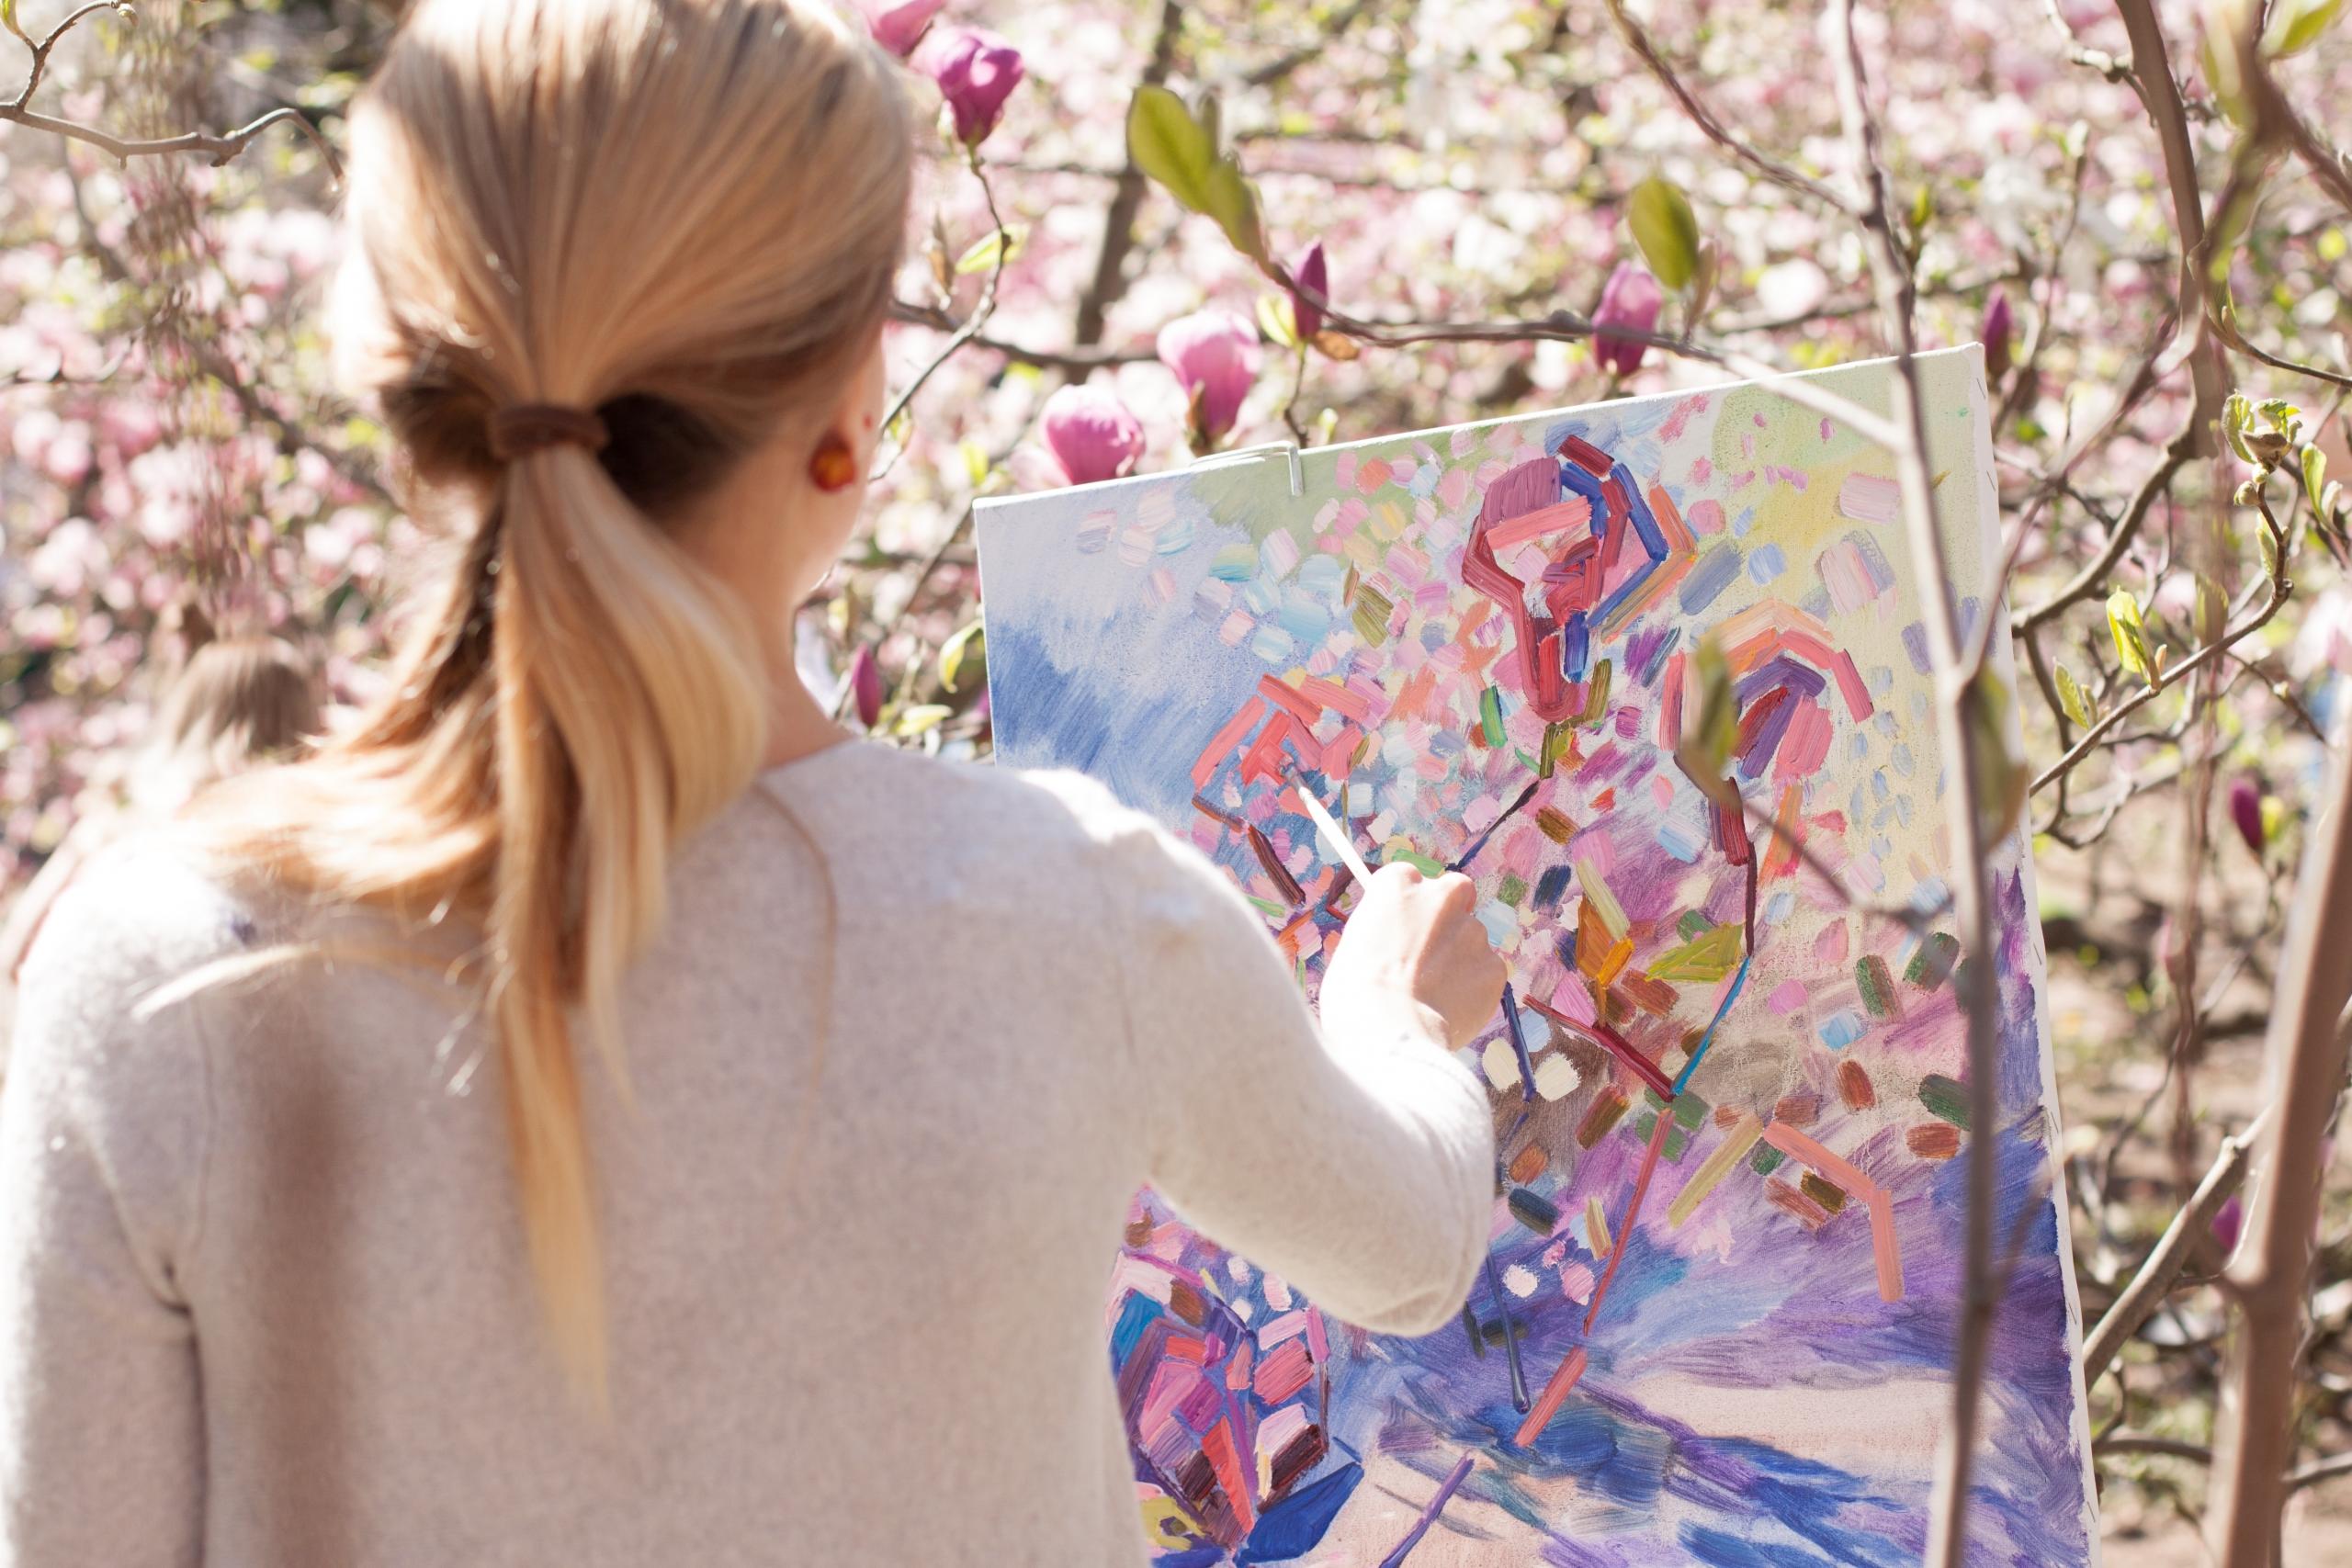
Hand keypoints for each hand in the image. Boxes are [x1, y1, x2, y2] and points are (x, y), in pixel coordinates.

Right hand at [1322, 864, 1507, 1049]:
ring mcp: (1473, 930)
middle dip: (1447, 916)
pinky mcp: (1494, 966)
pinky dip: (1474, 988)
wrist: (1388, 1031)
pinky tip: (1449, 1009)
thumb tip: (1395, 940)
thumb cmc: (1356, 991)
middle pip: (1454, 894)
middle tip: (1429, 952)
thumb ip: (1384, 929)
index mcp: (1399, 884)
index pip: (1409, 879)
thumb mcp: (1354, 944)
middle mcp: (1441, 896)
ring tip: (1433, 995)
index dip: (1408, 906)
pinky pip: (1486, 972)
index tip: (1404, 927)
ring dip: (1459, 958)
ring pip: (1471, 938)